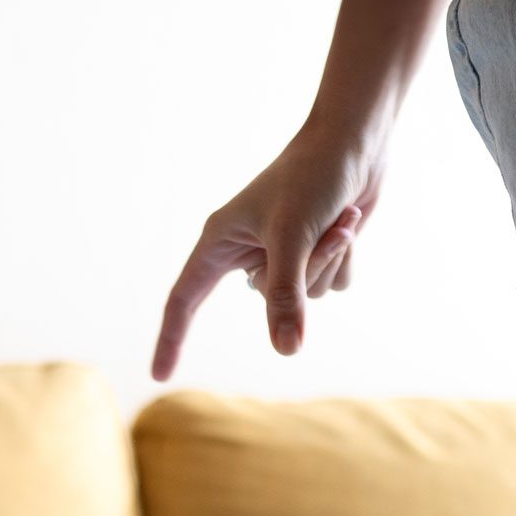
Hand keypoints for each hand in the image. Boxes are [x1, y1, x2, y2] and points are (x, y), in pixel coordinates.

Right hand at [151, 131, 381, 380]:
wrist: (355, 139)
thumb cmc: (312, 177)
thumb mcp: (292, 237)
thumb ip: (285, 296)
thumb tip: (286, 350)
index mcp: (220, 242)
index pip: (184, 300)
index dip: (171, 339)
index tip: (160, 376)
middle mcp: (247, 253)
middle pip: (270, 301)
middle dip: (304, 271)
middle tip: (321, 226)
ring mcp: (282, 255)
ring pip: (308, 296)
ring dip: (330, 261)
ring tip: (338, 219)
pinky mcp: (314, 254)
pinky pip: (333, 285)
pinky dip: (345, 260)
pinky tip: (347, 223)